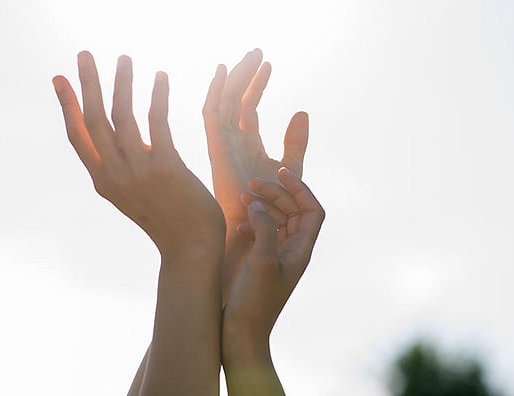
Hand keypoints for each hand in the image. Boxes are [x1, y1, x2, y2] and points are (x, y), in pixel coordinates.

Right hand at [53, 52, 224, 257]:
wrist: (190, 247)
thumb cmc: (167, 218)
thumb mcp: (134, 193)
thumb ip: (126, 164)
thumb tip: (130, 134)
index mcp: (103, 180)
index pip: (77, 136)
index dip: (67, 106)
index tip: (60, 80)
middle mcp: (114, 174)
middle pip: (94, 119)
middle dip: (87, 83)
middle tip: (83, 54)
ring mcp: (138, 171)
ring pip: (122, 116)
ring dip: (122, 82)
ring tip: (124, 57)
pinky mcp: (165, 167)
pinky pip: (157, 122)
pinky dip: (157, 96)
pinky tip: (160, 76)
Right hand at [202, 49, 309, 229]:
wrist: (256, 226)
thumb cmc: (272, 205)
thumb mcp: (290, 166)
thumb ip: (295, 141)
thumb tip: (302, 111)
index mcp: (246, 144)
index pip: (248, 107)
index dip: (257, 84)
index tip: (268, 63)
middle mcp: (231, 140)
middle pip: (234, 99)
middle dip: (245, 74)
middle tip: (257, 51)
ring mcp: (222, 142)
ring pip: (224, 101)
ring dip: (235, 76)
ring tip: (251, 54)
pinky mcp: (216, 147)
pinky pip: (212, 113)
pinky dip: (215, 91)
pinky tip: (223, 71)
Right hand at [224, 167, 323, 343]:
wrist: (241, 336)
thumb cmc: (254, 303)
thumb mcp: (261, 260)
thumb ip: (265, 227)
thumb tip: (259, 206)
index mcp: (301, 251)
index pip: (312, 210)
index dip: (300, 189)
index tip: (279, 173)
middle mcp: (292, 252)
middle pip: (293, 211)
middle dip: (275, 194)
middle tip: (250, 184)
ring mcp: (276, 258)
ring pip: (276, 221)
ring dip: (262, 206)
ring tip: (241, 197)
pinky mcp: (260, 265)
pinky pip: (262, 235)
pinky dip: (251, 223)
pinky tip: (238, 225)